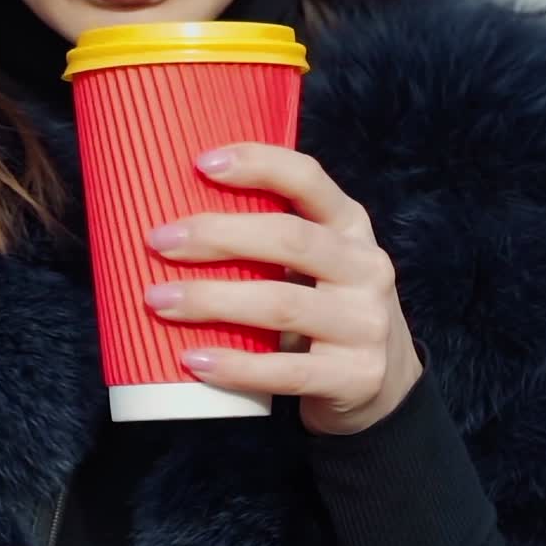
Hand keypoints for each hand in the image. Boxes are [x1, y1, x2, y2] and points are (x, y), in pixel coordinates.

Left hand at [145, 143, 421, 435]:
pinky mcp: (357, 375)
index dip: (260, 164)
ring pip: (283, 305)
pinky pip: (286, 371)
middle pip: (291, 240)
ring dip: (213, 300)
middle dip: (220, 236)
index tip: (202, 164)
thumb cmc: (328, 308)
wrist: (387, 381)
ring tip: (158, 301)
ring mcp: (366, 323)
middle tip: (160, 241)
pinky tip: (192, 359)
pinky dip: (235, 365)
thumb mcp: (322, 262)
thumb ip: (276, 240)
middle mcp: (366, 267)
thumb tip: (178, 219)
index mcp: (352, 227)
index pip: (309, 180)